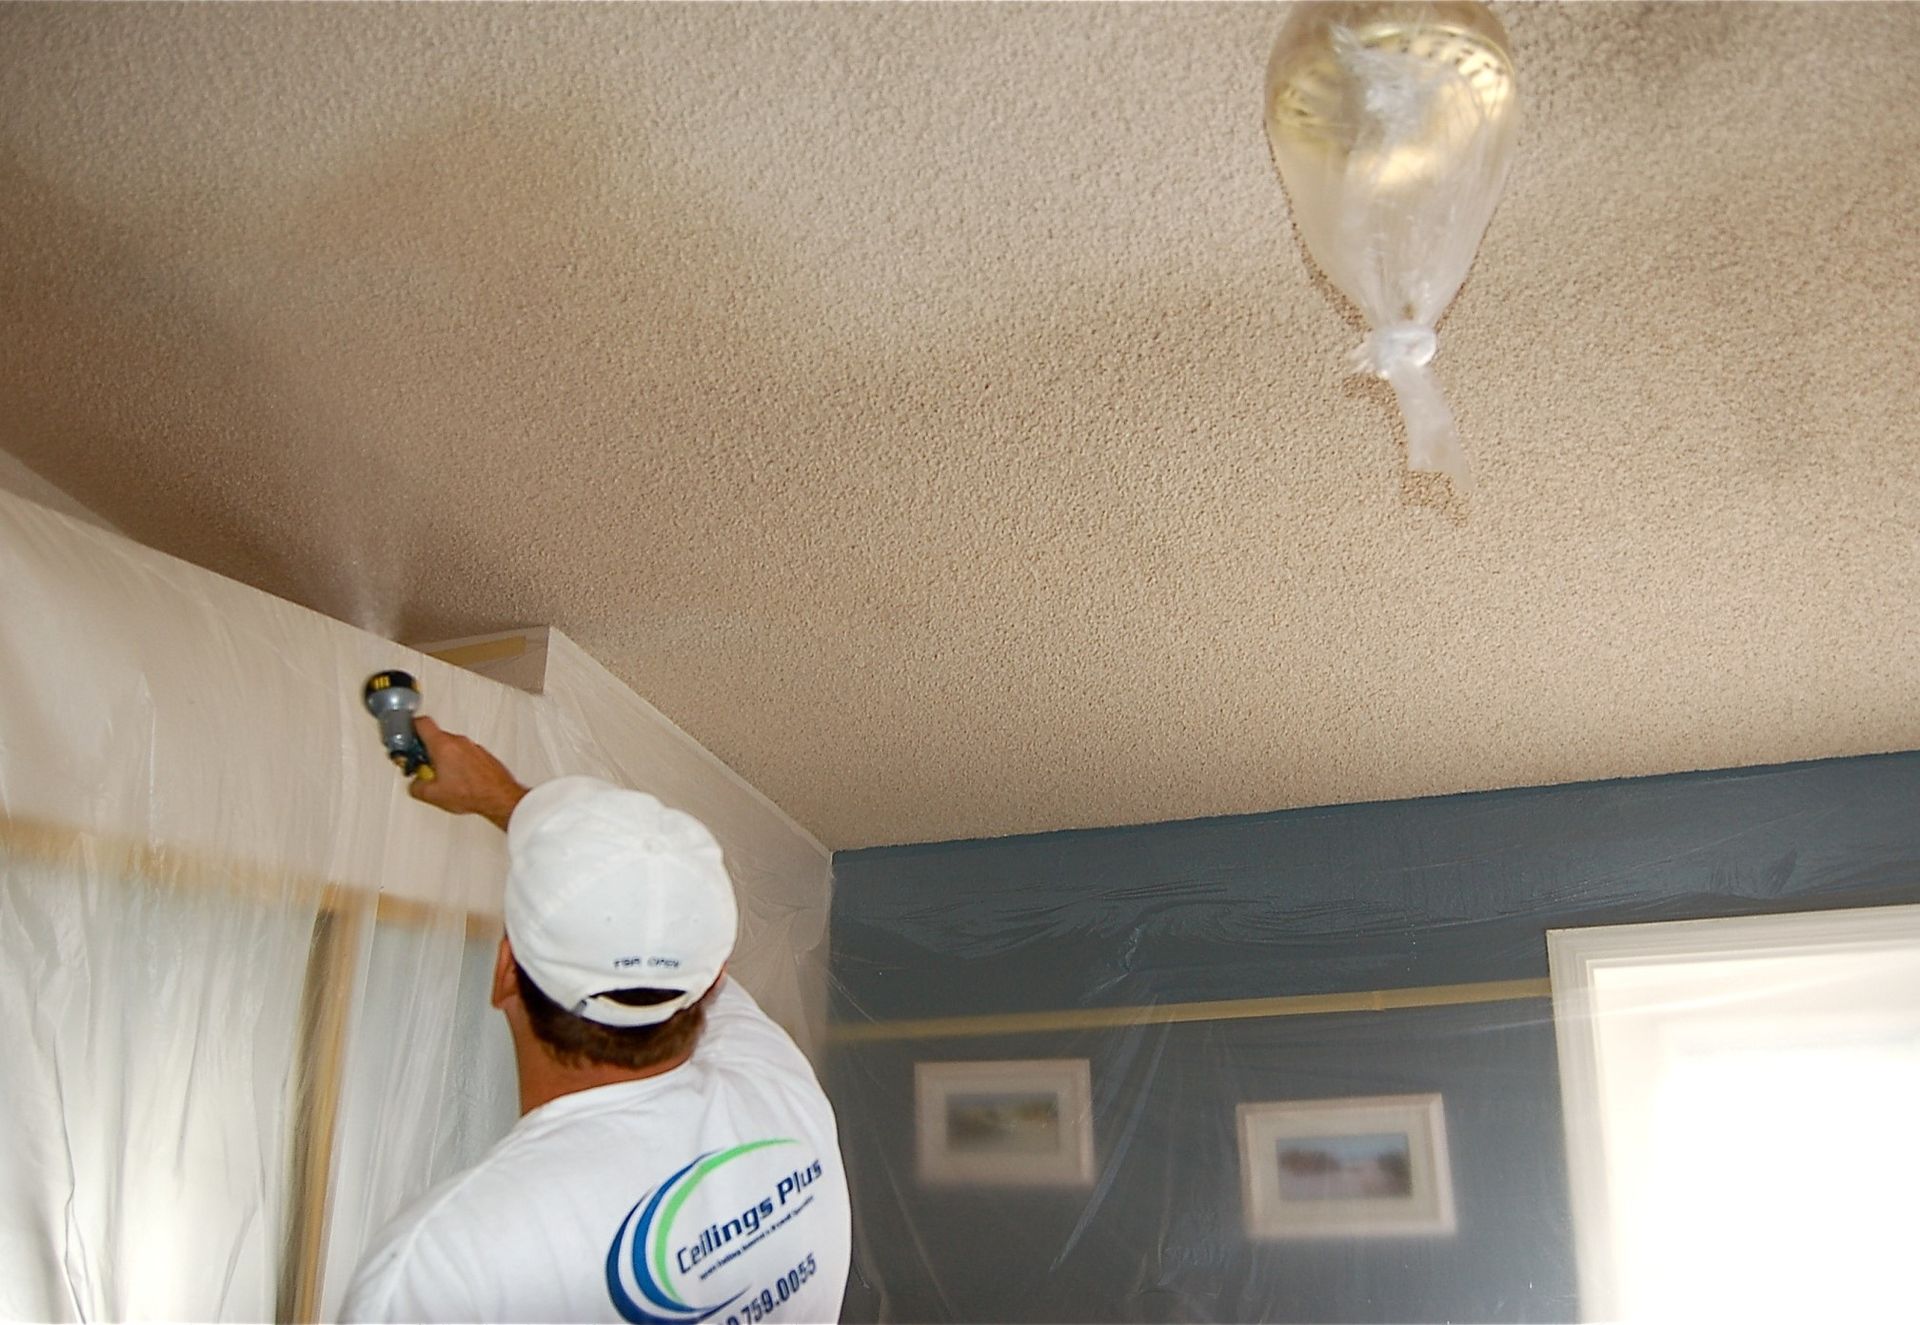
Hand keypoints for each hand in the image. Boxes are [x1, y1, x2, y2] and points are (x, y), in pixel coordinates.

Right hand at [408, 717, 528, 830]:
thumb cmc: (472, 793)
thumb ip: (415, 786)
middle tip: (423, 766)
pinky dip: (458, 762)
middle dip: (426, 751)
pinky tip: (458, 780)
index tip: (406, 736)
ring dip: (443, 758)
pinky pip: (464, 753)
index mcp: (443, 745)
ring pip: (450, 746)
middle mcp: (459, 742)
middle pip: (435, 737)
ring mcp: (472, 747)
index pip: (422, 723)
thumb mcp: (432, 795)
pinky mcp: (482, 755)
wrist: (499, 797)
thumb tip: (414, 784)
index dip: (411, 727)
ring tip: (442, 778)